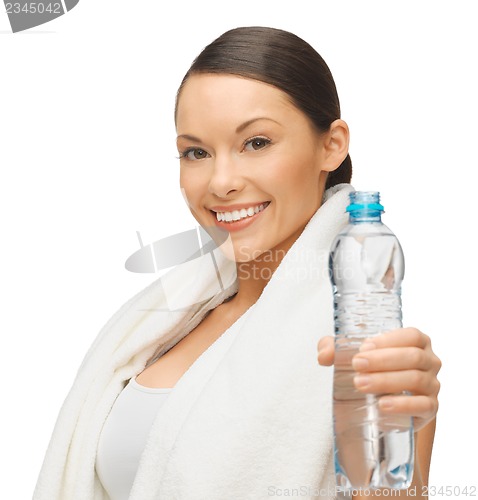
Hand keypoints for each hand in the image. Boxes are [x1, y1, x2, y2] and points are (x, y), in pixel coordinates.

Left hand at [317, 328, 441, 431]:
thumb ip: (334, 349)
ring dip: (386, 381)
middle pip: (413, 357)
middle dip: (382, 360)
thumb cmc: (372, 370)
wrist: (384, 405)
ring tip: (360, 384)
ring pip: (416, 379)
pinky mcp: (430, 409)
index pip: (411, 336)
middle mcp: (429, 361)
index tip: (363, 347)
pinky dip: (402, 405)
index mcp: (417, 342)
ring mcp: (432, 386)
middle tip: (356, 365)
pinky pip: (423, 406)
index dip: (388, 340)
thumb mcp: (353, 355)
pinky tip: (382, 405)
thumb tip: (323, 355)